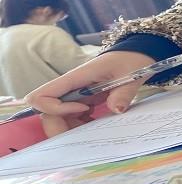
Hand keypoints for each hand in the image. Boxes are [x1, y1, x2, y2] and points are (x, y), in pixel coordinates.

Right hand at [25, 51, 154, 136]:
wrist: (136, 54)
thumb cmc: (130, 60)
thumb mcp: (131, 75)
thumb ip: (124, 93)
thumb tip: (116, 110)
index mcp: (77, 77)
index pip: (43, 96)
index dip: (56, 109)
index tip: (84, 109)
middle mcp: (71, 88)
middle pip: (46, 112)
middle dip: (59, 127)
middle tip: (86, 129)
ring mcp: (75, 95)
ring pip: (58, 119)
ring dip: (71, 129)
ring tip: (94, 129)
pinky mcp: (82, 101)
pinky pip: (71, 119)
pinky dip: (80, 127)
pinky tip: (96, 125)